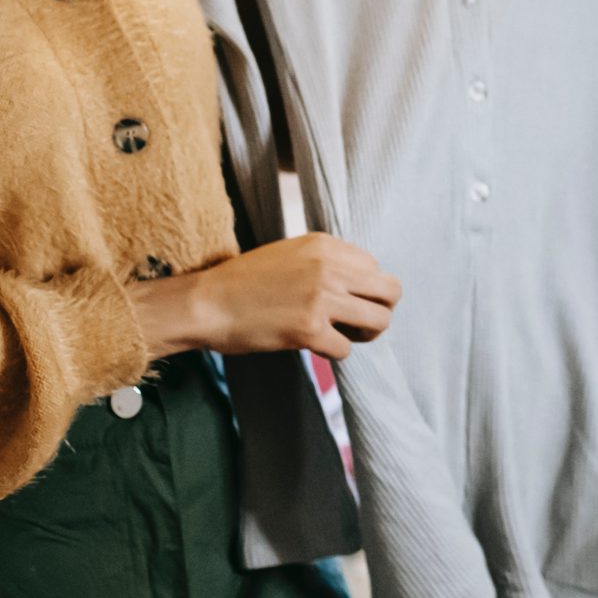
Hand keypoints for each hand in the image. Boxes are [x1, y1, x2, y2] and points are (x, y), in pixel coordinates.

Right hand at [129, 233, 399, 362]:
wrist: (207, 303)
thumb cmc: (244, 282)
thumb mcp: (291, 254)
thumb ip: (328, 262)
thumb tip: (361, 283)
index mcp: (326, 245)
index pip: (376, 267)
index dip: (366, 288)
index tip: (347, 300)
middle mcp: (330, 268)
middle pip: (391, 292)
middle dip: (380, 310)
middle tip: (359, 323)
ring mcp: (322, 298)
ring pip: (379, 321)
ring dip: (365, 334)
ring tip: (343, 336)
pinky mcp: (310, 329)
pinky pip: (346, 350)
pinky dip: (333, 353)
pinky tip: (314, 346)